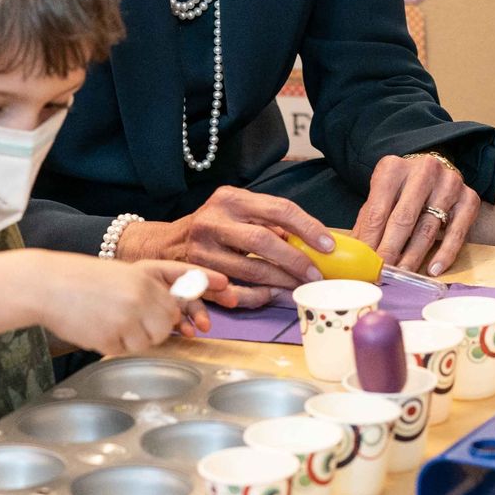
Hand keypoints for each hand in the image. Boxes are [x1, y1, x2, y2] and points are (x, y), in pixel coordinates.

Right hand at [38, 256, 227, 354]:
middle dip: (158, 326)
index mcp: (145, 272)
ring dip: (134, 337)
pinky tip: (98, 328)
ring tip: (109, 320)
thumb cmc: (83, 281)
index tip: (228, 287)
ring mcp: (130, 314)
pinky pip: (128, 350)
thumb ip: (152, 291)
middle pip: (170, 320)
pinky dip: (115, 344)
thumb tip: (178, 318)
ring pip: (152, 339)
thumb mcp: (123, 275)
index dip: (207, 283)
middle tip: (130, 318)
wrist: (48, 285)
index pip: (186, 278)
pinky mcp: (114, 335)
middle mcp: (143, 291)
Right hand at [119, 186, 334, 307]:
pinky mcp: (194, 275)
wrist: (165, 244)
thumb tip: (312, 239)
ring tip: (300, 288)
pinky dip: (254, 296)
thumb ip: (269, 220)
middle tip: (316, 274)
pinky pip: (231, 291)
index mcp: (231, 199)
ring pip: (248, 270)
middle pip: (262, 240)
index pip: (278, 209)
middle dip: (294, 260)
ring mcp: (201, 249)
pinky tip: (271, 296)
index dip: (307, 227)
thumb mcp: (238, 211)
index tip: (329, 245)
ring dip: (279, 282)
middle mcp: (214, 220)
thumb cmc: (214, 225)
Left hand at [354, 153, 478, 275]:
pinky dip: (444, 253)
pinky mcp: (469, 198)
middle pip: (403, 218)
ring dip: (414, 256)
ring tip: (403, 274)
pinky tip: (433, 269)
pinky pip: (456, 232)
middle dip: (391, 250)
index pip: (377, 210)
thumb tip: (353, 254)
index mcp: (393, 168)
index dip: (370, 241)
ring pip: (428, 227)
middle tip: (383, 273)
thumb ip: (368, 223)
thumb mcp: (381, 198)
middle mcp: (423, 170)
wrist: (438, 175)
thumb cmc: (403, 192)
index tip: (366, 264)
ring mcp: (449, 183)